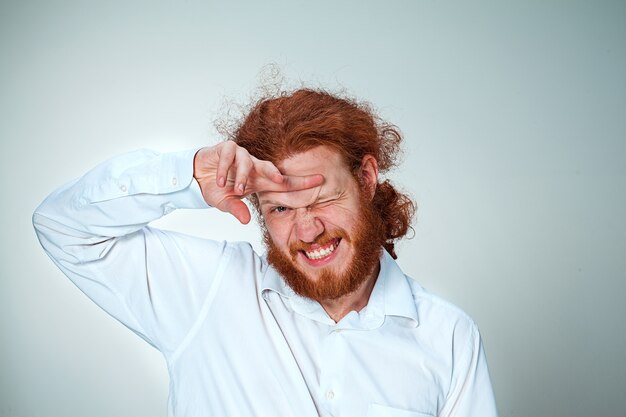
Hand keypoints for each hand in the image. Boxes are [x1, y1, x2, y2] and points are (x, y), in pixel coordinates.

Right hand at [193, 142, 323, 223]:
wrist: (196, 175)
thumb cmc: (215, 188)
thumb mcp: (225, 202)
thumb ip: (236, 209)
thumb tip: (245, 221)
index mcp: (258, 180)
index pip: (282, 183)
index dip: (300, 183)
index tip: (319, 181)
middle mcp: (253, 166)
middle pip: (270, 168)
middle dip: (277, 173)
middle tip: (281, 180)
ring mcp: (240, 155)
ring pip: (248, 162)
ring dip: (242, 176)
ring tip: (237, 189)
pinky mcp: (226, 148)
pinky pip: (229, 156)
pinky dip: (224, 168)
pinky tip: (220, 179)